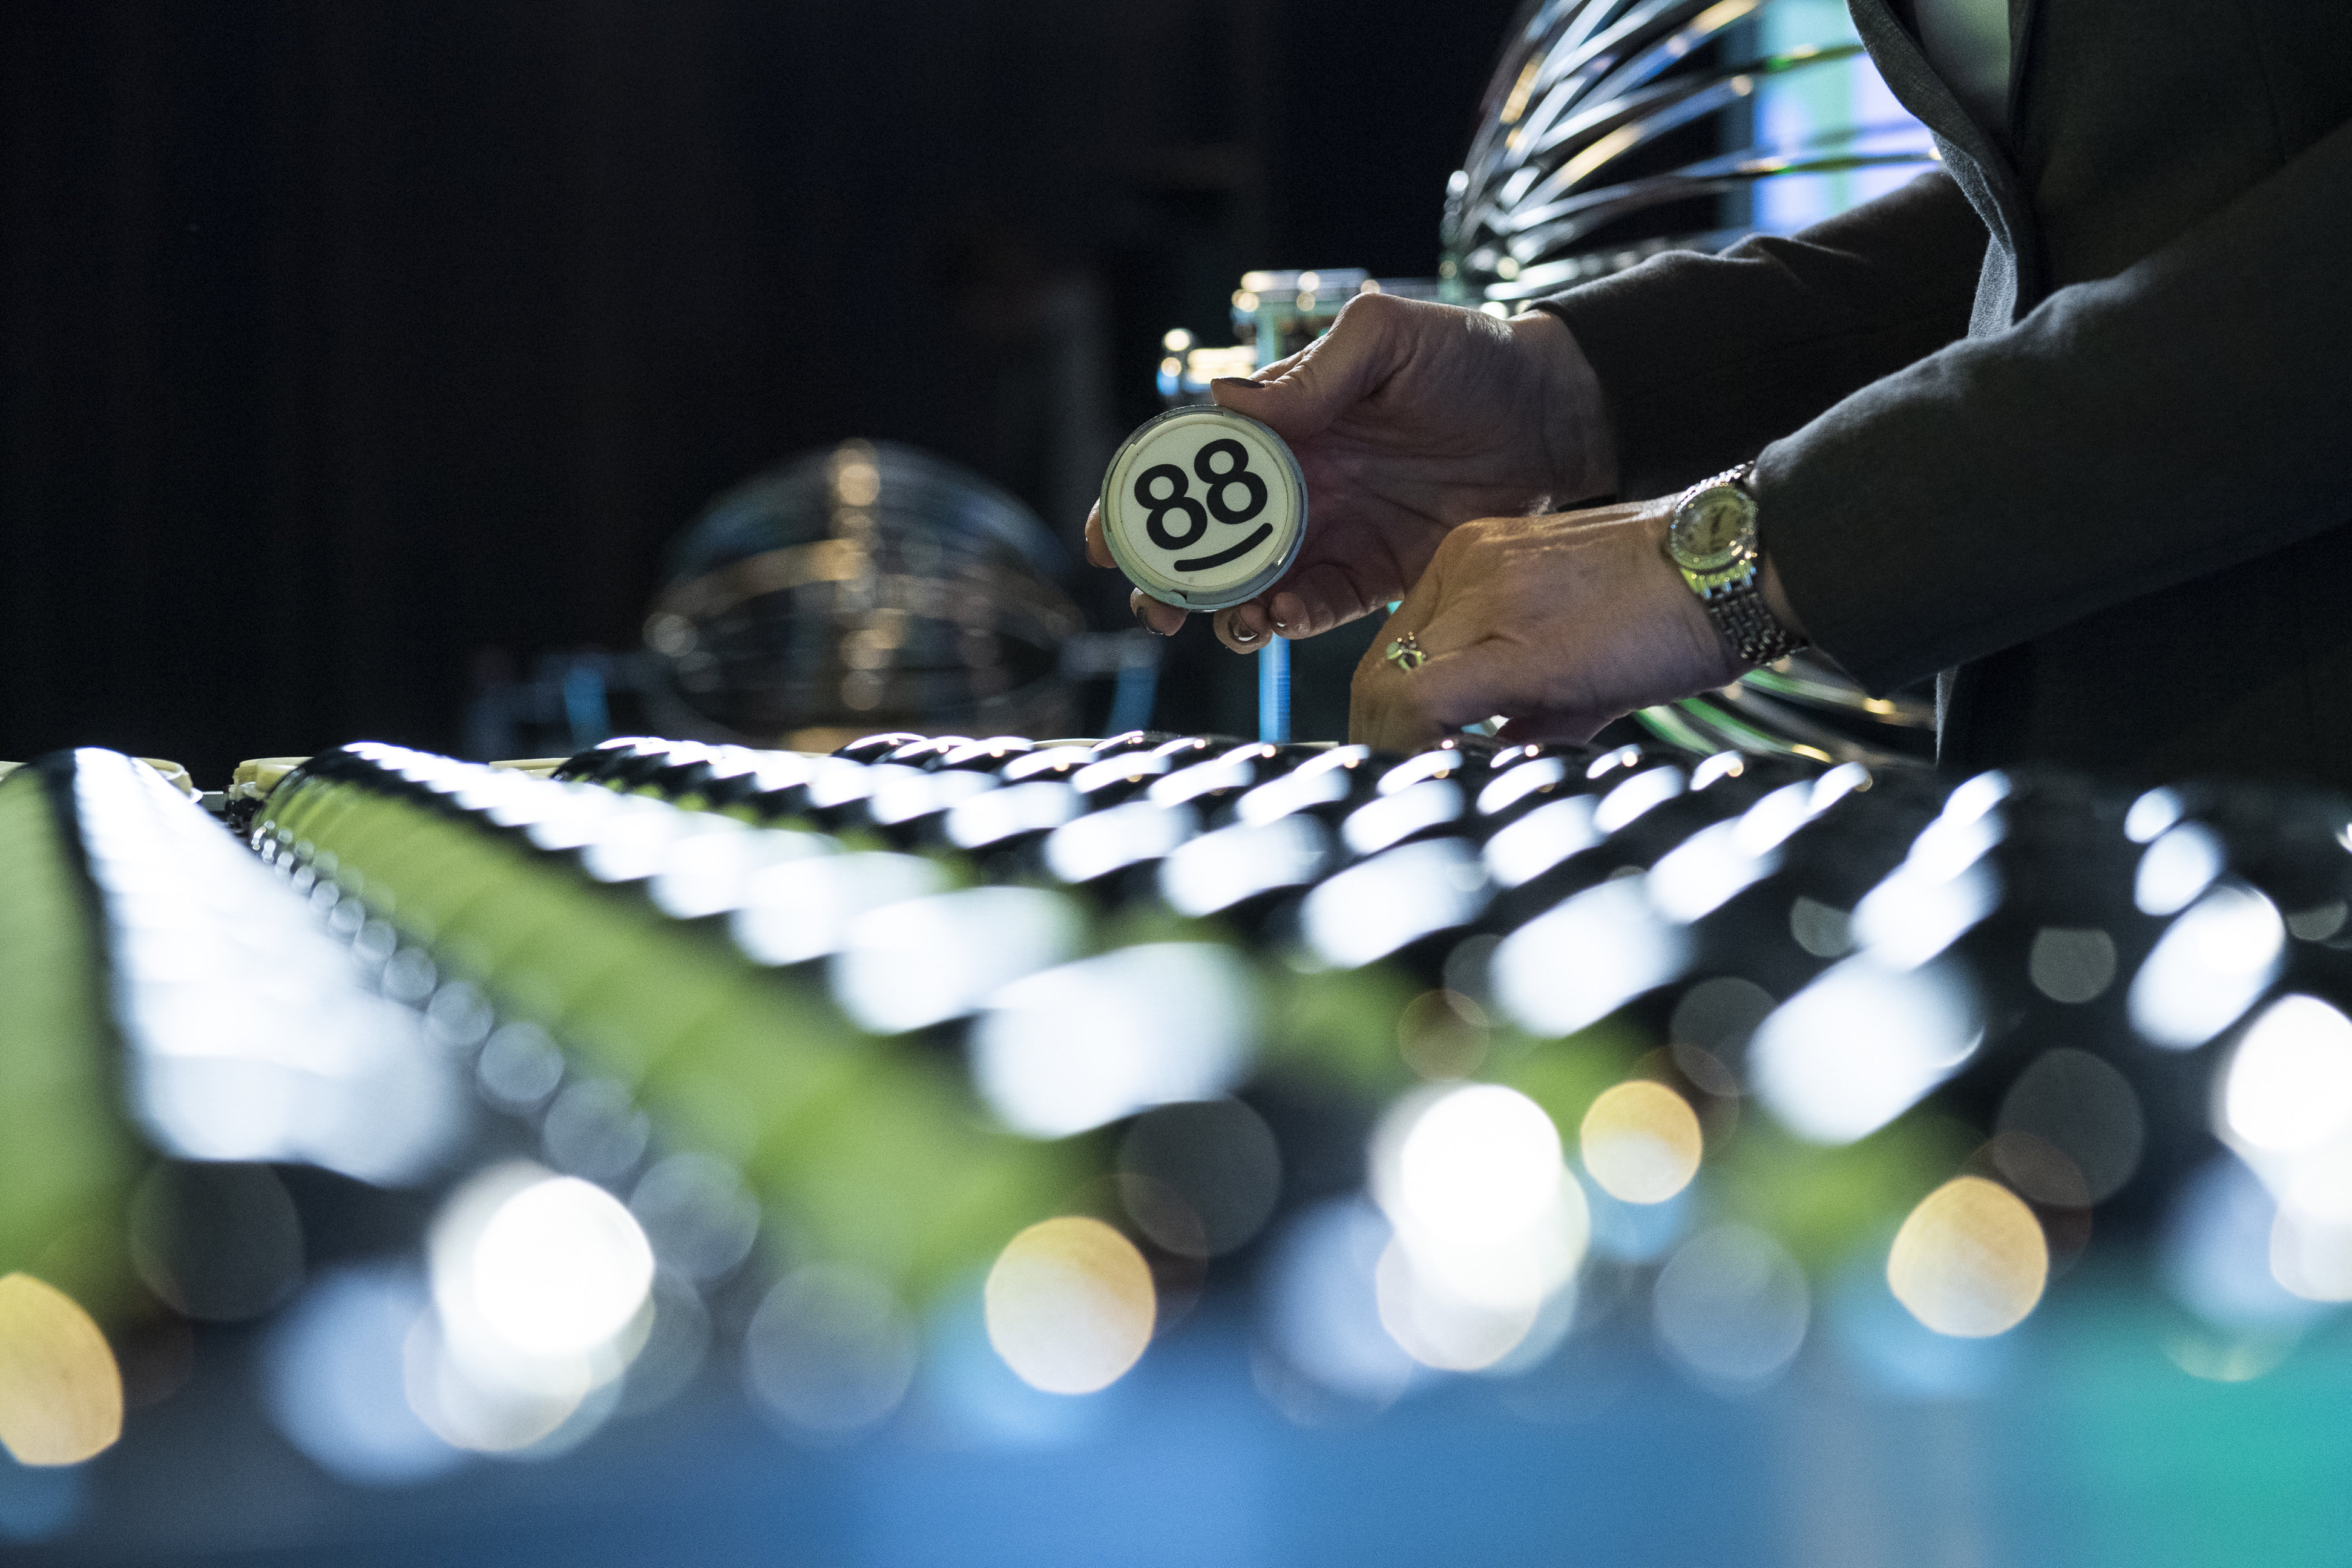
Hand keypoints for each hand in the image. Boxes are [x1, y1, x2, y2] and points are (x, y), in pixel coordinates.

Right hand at [1084, 292, 1616, 651]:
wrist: (1557, 415)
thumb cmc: (1471, 358)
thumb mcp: (1388, 337)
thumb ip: (1315, 371)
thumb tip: (1230, 406)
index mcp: (1279, 425)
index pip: (1188, 463)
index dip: (1140, 499)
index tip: (1107, 536)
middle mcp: (1291, 486)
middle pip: (1203, 542)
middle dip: (1165, 579)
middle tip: (1152, 606)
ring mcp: (1327, 535)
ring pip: (1247, 587)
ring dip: (1222, 612)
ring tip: (1228, 621)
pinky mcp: (1371, 578)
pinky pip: (1312, 611)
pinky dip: (1286, 622)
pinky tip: (1283, 620)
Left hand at [1349, 498, 1754, 752]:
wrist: (1737, 564)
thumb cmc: (1672, 608)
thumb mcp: (1575, 649)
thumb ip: (1523, 700)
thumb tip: (1494, 750)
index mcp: (1474, 559)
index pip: (1397, 649)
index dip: (1390, 719)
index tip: (1410, 762)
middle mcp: (1464, 565)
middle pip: (1380, 668)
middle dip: (1383, 740)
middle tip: (1411, 787)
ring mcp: (1482, 594)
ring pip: (1390, 685)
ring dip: (1400, 748)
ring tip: (1434, 787)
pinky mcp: (1513, 640)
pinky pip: (1425, 698)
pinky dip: (1419, 745)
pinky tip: (1448, 774)